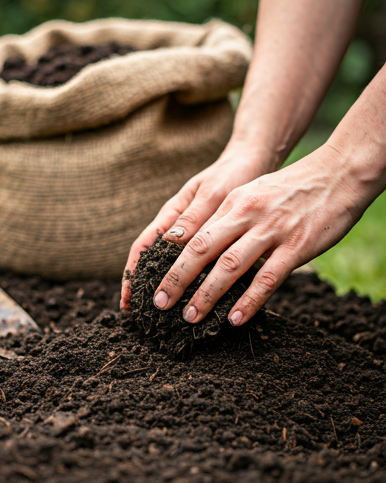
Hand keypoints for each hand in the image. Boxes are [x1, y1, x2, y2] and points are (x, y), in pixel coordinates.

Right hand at [120, 150, 268, 310]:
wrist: (250, 165)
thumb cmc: (230, 176)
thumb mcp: (212, 194)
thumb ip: (193, 217)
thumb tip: (171, 242)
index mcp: (171, 215)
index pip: (142, 248)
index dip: (131, 274)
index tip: (127, 300)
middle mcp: (177, 228)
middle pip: (150, 261)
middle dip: (141, 287)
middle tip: (138, 315)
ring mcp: (191, 235)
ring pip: (171, 266)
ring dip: (163, 288)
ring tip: (160, 314)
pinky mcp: (209, 241)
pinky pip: (194, 264)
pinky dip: (188, 282)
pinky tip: (193, 298)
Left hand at [150, 143, 367, 326]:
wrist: (338, 173)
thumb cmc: (291, 188)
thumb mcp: (251, 194)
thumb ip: (228, 218)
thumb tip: (203, 245)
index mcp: (232, 203)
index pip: (193, 233)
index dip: (170, 259)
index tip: (153, 279)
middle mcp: (245, 214)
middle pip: (201, 249)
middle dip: (176, 278)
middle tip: (159, 303)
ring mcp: (270, 230)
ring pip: (229, 265)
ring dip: (206, 294)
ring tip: (189, 317)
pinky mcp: (296, 246)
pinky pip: (267, 277)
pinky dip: (248, 300)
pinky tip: (234, 318)